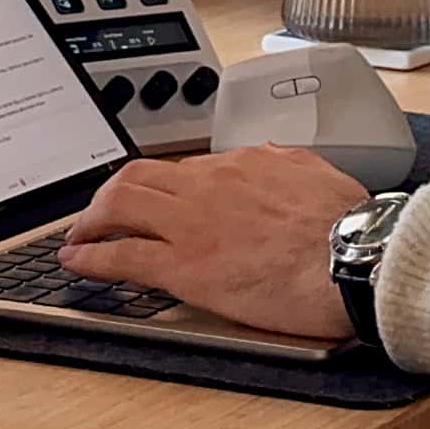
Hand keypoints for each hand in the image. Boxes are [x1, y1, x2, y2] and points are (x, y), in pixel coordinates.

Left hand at [60, 147, 368, 340]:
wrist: (352, 258)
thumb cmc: (346, 226)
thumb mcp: (317, 174)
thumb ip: (287, 165)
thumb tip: (276, 162)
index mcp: (245, 162)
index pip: (187, 167)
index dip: (162, 185)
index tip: (155, 198)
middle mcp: (211, 183)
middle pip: (140, 174)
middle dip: (111, 193)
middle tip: (99, 213)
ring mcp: (194, 223)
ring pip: (122, 203)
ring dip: (92, 218)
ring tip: (79, 235)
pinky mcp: (185, 266)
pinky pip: (123, 255)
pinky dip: (92, 257)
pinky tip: (77, 262)